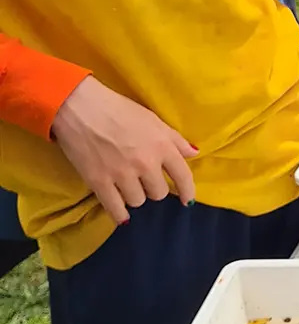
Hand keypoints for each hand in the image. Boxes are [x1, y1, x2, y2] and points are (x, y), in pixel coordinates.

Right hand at [51, 77, 197, 225]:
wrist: (79, 107)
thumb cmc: (118, 109)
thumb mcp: (152, 119)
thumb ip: (175, 138)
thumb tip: (193, 153)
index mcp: (162, 145)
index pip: (183, 176)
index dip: (187, 191)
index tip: (187, 200)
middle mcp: (146, 163)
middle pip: (158, 193)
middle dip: (153, 188)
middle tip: (144, 180)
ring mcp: (122, 174)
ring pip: (138, 201)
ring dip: (134, 196)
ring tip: (126, 186)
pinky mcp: (99, 182)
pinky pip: (115, 208)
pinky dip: (120, 214)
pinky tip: (122, 215)